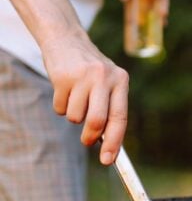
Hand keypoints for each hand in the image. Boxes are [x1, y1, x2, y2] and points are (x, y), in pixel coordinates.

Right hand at [40, 31, 128, 165]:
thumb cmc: (91, 72)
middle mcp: (104, 77)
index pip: (120, 117)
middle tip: (87, 141)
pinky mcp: (62, 77)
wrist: (66, 40)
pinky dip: (61, 107)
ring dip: (74, 116)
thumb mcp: (108, 84)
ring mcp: (83, 76)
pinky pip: (60, 109)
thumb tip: (110, 146)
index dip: (114, 142)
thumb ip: (111, 109)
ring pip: (76, 117)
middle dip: (90, 137)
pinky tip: (65, 90)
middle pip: (97, 121)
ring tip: (76, 99)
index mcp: (121, 80)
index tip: (109, 160)